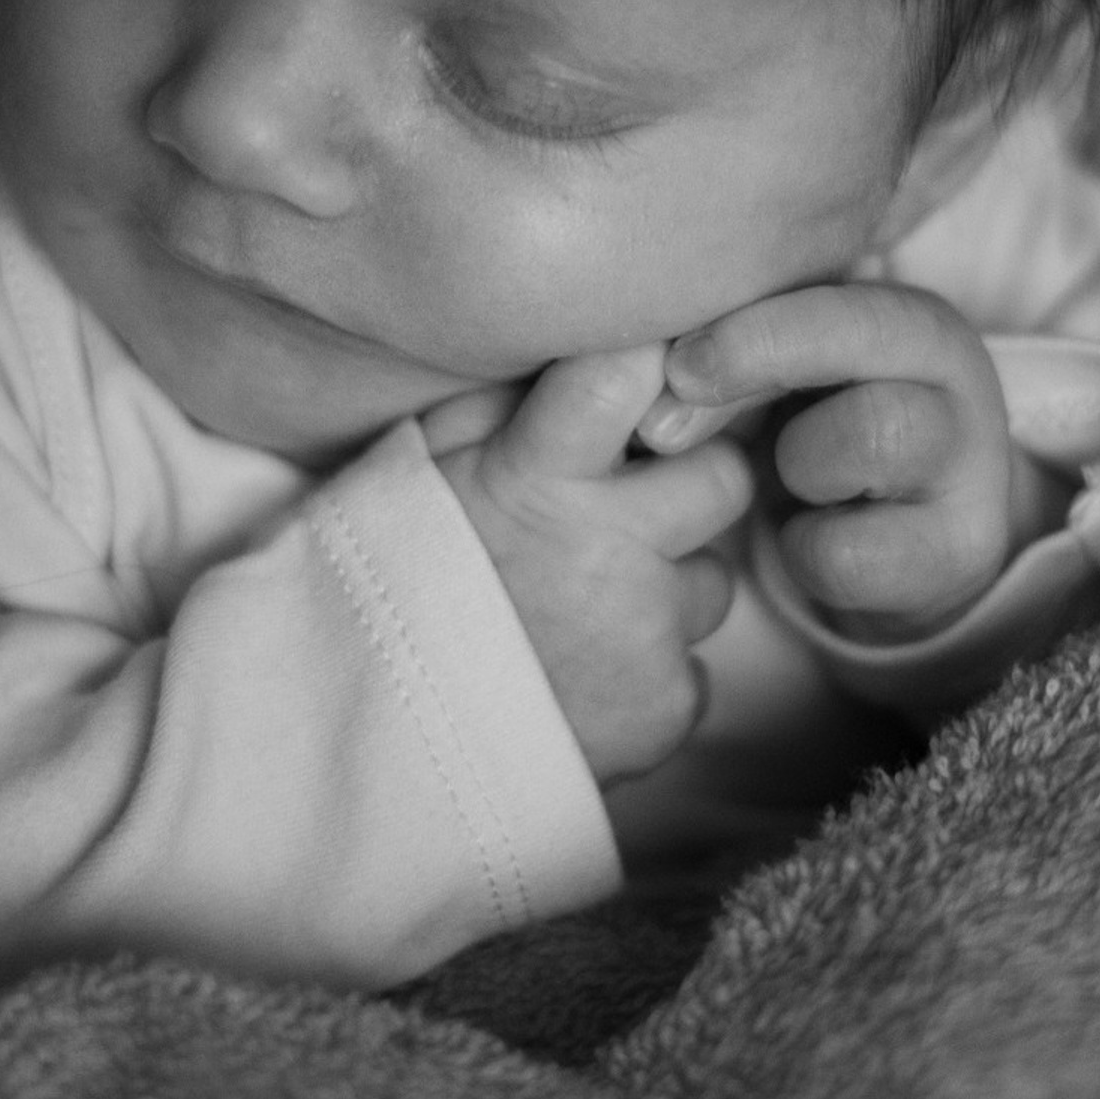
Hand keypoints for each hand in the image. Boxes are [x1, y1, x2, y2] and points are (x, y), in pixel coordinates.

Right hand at [427, 346, 753, 782]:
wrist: (374, 746)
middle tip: (630, 512)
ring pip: (713, 585)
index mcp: (541, 478)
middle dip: (690, 488)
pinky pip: (691, 674)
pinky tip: (585, 680)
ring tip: (585, 613)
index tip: (661, 360)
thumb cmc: (391, 594)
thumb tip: (566, 352)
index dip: (656, 358)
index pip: (630, 372)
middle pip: (725, 479)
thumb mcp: (417, 475)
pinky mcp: (666, 710)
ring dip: (668, 593)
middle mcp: (612, 549)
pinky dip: (650, 677)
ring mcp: (645, 635)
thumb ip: (494, 411)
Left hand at [661, 283, 1059, 641]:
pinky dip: (805, 553)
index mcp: (909, 317)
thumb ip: (725, 354)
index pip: (838, 295)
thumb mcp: (777, 382)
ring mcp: (971, 463)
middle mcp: (956, 375)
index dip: (751, 328)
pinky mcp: (962, 549)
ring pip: (871, 435)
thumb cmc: (814, 438)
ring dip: (796, 464)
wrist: (894, 547)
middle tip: (665, 430)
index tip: (677, 366)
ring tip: (783, 480)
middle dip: (754, 375)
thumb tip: (640, 373)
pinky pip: (851, 552)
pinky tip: (806, 539)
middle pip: (861, 344)